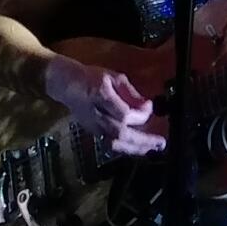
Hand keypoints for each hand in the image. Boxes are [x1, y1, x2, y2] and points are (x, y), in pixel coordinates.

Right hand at [43, 53, 163, 156]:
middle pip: (120, 133)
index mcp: (100, 95)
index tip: (150, 107)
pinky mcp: (92, 132)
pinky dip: (126, 148)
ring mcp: (92, 125)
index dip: (140, 115)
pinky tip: (139, 148)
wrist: (65, 84)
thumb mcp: (113, 77)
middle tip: (161, 142)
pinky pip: (110, 145)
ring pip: (115, 143)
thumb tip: (147, 106)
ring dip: (136, 148)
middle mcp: (96, 114)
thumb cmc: (91, 76)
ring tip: (153, 148)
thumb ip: (131, 93)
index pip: (124, 114)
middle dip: (143, 140)